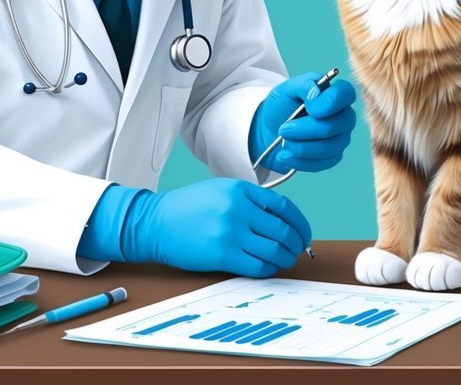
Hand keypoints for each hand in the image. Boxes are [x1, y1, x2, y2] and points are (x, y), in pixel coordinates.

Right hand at [121, 178, 311, 276]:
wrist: (156, 223)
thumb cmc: (188, 208)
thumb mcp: (221, 190)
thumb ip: (250, 200)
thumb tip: (282, 220)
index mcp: (240, 190)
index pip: (284, 207)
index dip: (300, 223)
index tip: (303, 233)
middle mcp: (238, 209)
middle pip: (283, 230)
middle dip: (296, 243)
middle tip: (297, 250)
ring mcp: (230, 232)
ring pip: (274, 250)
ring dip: (285, 258)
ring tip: (284, 260)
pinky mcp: (222, 255)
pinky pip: (257, 267)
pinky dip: (269, 269)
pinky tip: (267, 268)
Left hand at [249, 72, 357, 172]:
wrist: (268, 131)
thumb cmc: (281, 107)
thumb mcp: (287, 88)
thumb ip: (304, 84)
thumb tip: (316, 94)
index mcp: (335, 95)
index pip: (346, 93)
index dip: (330, 102)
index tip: (310, 108)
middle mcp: (343, 117)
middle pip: (334, 126)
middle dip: (305, 129)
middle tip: (283, 129)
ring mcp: (340, 138)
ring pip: (327, 147)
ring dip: (300, 146)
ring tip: (283, 142)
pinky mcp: (332, 157)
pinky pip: (321, 163)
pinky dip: (299, 160)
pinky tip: (285, 155)